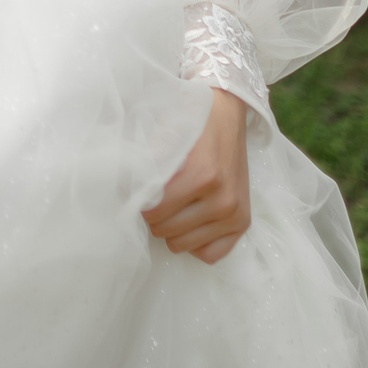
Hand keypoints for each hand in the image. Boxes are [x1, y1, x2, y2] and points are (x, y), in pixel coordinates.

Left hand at [143, 88, 251, 263]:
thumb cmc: (192, 121)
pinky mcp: (242, 223)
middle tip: (158, 197)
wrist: (227, 113)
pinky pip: (209, 254)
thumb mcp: (166, 133)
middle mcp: (222, 199)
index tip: (141, 191)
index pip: (154, 211)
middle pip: (165, 230)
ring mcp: (235, 213)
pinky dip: (196, 242)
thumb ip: (147, 164)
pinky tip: (192, 221)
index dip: (140, 202)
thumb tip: (124, 190)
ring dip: (173, 228)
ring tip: (175, 206)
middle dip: (155, 215)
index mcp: (203, 175)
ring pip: (182, 245)